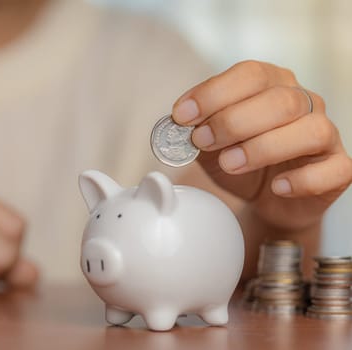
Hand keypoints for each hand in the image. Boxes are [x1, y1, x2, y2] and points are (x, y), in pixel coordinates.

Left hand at [172, 60, 351, 229]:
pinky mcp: (338, 168)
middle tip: (203, 141)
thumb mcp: (210, 143)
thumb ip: (196, 129)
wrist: (266, 197)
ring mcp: (324, 134)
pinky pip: (333, 169)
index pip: (249, 74)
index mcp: (270, 84)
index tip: (182, 115)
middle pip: (279, 100)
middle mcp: (302, 102)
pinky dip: (302, 180)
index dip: (213, 93)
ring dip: (263, 147)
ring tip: (230, 163)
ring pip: (309, 129)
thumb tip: (176, 124)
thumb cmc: (239, 161)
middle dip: (232, 122)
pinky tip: (276, 187)